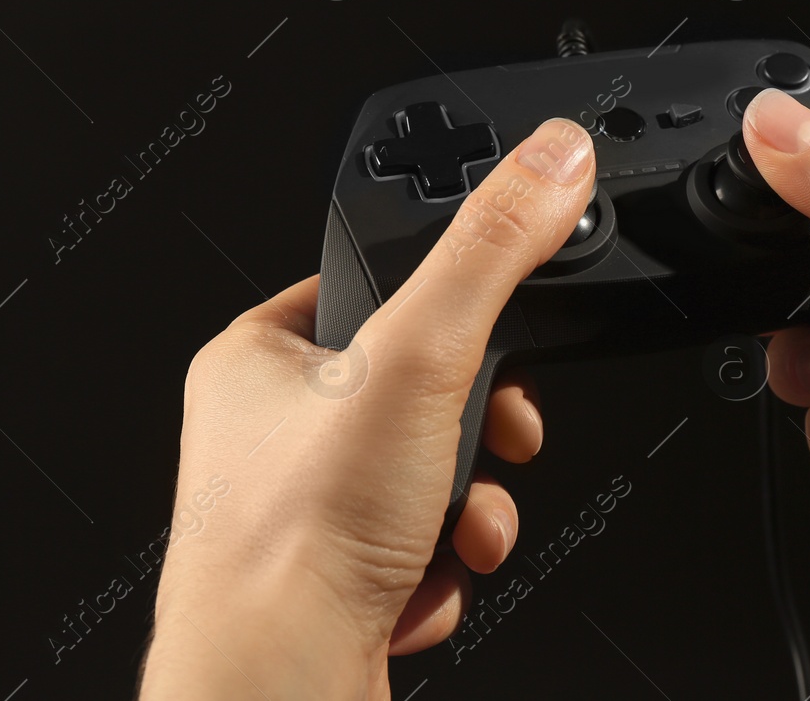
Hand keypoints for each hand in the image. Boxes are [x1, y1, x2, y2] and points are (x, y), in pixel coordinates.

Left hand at [139, 118, 594, 699]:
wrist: (277, 692)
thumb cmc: (293, 540)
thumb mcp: (417, 358)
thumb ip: (491, 251)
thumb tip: (550, 161)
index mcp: (259, 355)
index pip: (373, 286)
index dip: (449, 308)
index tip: (496, 329)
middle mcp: (271, 430)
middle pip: (421, 388)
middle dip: (476, 430)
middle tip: (491, 438)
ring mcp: (303, 508)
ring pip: (434, 470)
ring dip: (469, 504)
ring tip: (454, 527)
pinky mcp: (338, 574)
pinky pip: (424, 541)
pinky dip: (443, 561)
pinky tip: (423, 580)